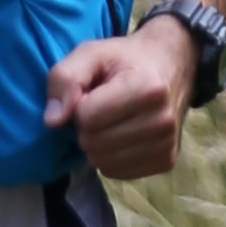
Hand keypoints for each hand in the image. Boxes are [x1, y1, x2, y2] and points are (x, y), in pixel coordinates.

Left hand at [45, 12, 202, 177]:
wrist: (172, 65)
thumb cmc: (126, 60)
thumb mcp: (91, 54)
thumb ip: (65, 79)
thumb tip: (53, 121)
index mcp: (148, 89)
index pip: (87, 118)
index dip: (80, 106)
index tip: (94, 92)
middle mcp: (162, 121)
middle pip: (93, 144)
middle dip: (87, 127)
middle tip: (103, 107)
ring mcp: (167, 144)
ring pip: (102, 162)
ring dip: (97, 144)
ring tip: (113, 120)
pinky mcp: (166, 162)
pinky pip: (116, 172)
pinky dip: (111, 156)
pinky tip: (123, 135)